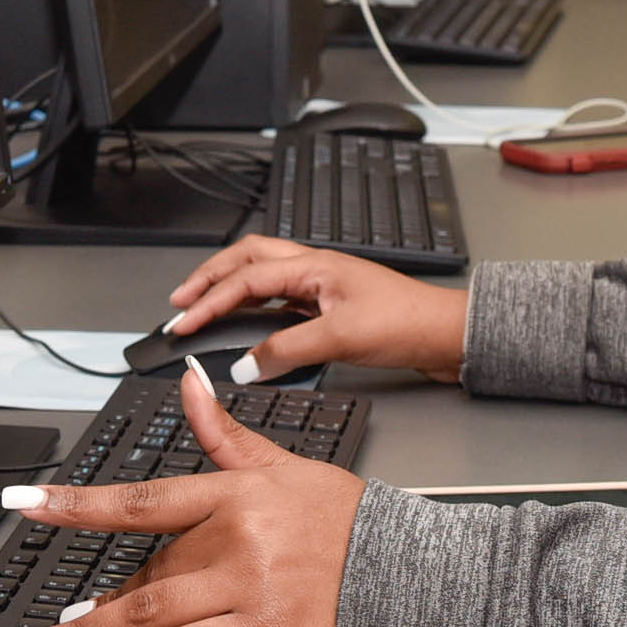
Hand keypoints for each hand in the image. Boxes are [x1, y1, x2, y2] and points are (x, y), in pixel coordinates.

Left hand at [3, 361, 364, 626]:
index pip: (142, 497)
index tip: (24, 503)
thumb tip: (190, 384)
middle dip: (89, 604)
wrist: (406, 574)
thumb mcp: (284, 466)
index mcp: (237, 494)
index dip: (76, 502)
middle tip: (45, 626)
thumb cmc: (345, 521)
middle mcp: (236, 539)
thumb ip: (224, 433)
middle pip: (143, 573)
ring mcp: (247, 590)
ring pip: (150, 615)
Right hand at [165, 236, 467, 384]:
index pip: (246, 277)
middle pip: (248, 260)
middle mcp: (316, 269)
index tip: (182, 321)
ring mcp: (324, 286)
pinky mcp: (332, 306)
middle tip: (180, 301)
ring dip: (231, 289)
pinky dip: (256, 309)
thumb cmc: (408, 322)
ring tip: (204, 308)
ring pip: (264, 277)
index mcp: (315, 265)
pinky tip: (250, 327)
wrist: (446, 334)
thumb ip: (287, 351)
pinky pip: (282, 300)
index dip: (208, 300)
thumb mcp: (340, 338)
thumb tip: (245, 365)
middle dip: (209, 277)